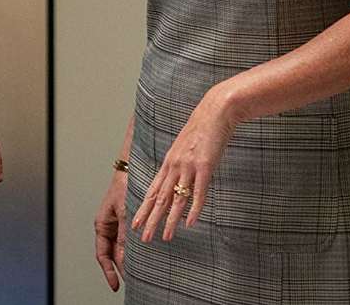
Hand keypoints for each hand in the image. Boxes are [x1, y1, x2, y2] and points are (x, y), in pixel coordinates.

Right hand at [94, 170, 127, 291]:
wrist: (133, 168)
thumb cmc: (124, 184)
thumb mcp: (124, 211)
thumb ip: (124, 234)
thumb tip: (125, 256)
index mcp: (102, 224)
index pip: (102, 254)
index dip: (108, 271)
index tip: (116, 285)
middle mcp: (109, 227)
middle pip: (113, 255)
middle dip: (121, 269)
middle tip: (132, 283)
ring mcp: (119, 225)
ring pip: (123, 249)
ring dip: (130, 261)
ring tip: (139, 274)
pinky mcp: (129, 222)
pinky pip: (130, 241)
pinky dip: (136, 250)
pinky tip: (145, 257)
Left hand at [130, 90, 234, 243]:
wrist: (215, 112)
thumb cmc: (202, 130)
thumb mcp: (185, 148)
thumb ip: (180, 165)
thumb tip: (179, 181)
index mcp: (169, 162)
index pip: (152, 190)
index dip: (143, 208)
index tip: (135, 223)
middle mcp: (174, 166)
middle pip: (159, 198)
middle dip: (150, 219)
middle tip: (143, 238)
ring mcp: (189, 167)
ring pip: (176, 199)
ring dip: (169, 220)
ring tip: (164, 237)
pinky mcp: (205, 167)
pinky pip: (198, 192)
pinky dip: (194, 209)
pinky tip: (190, 223)